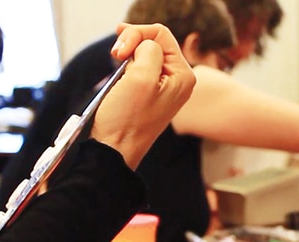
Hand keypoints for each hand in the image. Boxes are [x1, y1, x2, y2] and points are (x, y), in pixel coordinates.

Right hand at [92, 23, 195, 168]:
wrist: (114, 149)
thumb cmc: (127, 119)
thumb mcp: (141, 76)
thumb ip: (149, 50)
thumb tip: (145, 45)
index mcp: (183, 75)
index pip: (161, 34)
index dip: (136, 35)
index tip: (118, 52)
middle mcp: (178, 80)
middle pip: (154, 42)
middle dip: (131, 44)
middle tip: (115, 56)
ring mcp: (164, 87)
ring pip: (144, 54)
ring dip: (127, 55)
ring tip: (116, 66)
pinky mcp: (149, 93)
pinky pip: (139, 68)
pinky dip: (126, 66)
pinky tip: (119, 77)